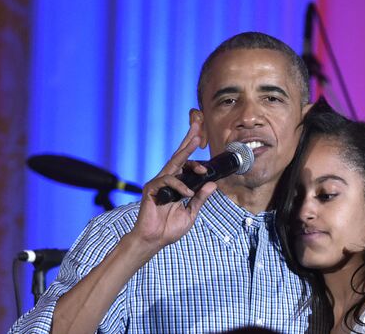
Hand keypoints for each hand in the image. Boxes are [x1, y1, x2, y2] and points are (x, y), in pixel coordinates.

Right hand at [130, 122, 215, 255]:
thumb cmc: (169, 228)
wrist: (154, 240)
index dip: (194, 152)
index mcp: (177, 184)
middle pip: (179, 155)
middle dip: (188, 140)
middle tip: (197, 124)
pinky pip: (168, 181)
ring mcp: (159, 183)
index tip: (204, 143)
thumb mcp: (191, 212)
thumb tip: (212, 184)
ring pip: (174, 162)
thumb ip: (200, 198)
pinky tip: (187, 194)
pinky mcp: (152, 188)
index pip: (186, 164)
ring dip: (187, 154)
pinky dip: (180, 186)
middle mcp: (167, 180)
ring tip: (199, 151)